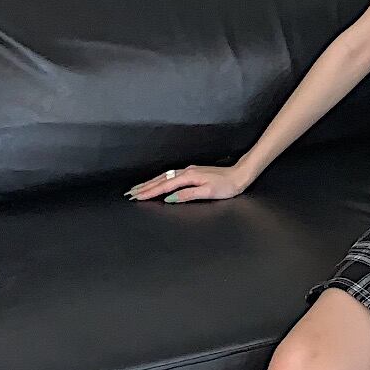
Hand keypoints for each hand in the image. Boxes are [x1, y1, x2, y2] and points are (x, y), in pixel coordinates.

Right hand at [124, 162, 250, 203]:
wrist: (239, 175)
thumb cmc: (227, 186)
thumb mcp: (208, 192)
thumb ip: (187, 195)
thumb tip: (170, 199)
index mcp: (187, 177)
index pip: (164, 187)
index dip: (149, 192)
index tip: (137, 197)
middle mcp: (185, 172)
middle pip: (160, 180)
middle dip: (144, 187)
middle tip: (130, 193)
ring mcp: (188, 171)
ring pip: (164, 177)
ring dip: (150, 183)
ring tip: (139, 189)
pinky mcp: (192, 173)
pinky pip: (170, 176)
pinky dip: (160, 180)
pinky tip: (157, 182)